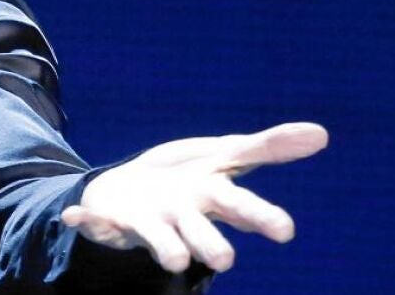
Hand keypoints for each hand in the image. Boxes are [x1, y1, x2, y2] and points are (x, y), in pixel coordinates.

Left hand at [61, 122, 327, 273]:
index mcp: (211, 197)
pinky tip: (71, 217)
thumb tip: (323, 133)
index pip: (242, 206)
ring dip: (164, 247)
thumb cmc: (185, 179)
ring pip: (157, 238)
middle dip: (211, 245)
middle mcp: (182, 218)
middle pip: (201, 231)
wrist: (129, 193)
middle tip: (225, 262)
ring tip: (174, 260)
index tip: (285, 230)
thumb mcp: (223, 155)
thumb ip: (268, 147)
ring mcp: (146, 223)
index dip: (261, 217)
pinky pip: (95, 225)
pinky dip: (85, 223)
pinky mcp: (110, 222)